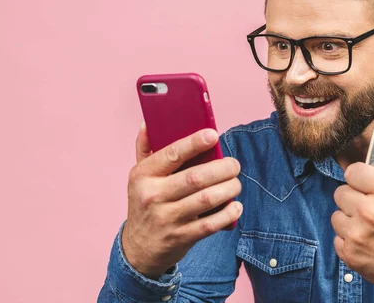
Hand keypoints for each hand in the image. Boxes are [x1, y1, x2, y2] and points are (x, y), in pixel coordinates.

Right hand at [122, 124, 242, 279]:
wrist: (138, 249)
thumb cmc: (145, 203)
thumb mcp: (139, 176)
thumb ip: (146, 148)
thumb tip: (148, 123)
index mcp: (143, 175)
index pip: (171, 154)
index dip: (194, 143)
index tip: (213, 135)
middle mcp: (152, 196)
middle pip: (196, 178)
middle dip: (223, 169)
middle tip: (234, 165)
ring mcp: (166, 219)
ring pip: (207, 199)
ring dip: (229, 189)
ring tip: (236, 184)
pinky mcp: (180, 237)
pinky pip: (211, 224)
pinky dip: (228, 214)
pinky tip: (235, 206)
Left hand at [331, 162, 373, 298]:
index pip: (353, 171)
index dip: (358, 176)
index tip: (362, 181)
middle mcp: (370, 211)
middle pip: (341, 191)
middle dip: (353, 196)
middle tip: (365, 204)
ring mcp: (357, 234)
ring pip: (336, 214)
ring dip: (348, 218)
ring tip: (365, 225)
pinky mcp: (350, 253)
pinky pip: (337, 237)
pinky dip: (348, 239)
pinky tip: (364, 240)